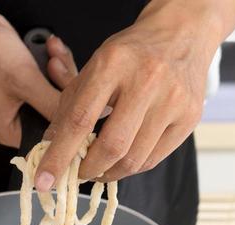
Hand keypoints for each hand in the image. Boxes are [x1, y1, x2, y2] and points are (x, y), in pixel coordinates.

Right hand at [0, 0, 69, 147]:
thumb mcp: (25, 82)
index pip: (50, 139)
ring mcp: (28, 101)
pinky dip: (57, 61)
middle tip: (55, 67)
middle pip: (60, 114)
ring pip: (61, 93)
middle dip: (64, 86)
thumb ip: (52, 105)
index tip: (84, 104)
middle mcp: (21, 120)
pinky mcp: (33, 84)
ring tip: (51, 54)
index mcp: (13, 131)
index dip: (69, 122)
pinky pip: (56, 77)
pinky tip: (50, 48)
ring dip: (61, 69)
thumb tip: (79, 120)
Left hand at [35, 1, 234, 190]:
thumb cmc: (132, 54)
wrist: (181, 34)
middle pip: (112, 146)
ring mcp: (173, 100)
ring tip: (99, 167)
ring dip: (109, 173)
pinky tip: (122, 160)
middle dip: (88, 169)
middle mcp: (147, 80)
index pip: (80, 120)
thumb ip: (69, 106)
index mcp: (114, 63)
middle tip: (78, 172)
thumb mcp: (94, 67)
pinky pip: (154, 159)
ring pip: (134, 159)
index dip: (59, 156)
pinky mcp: (190, 117)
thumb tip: (50, 146)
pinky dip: (131, 167)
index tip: (44, 180)